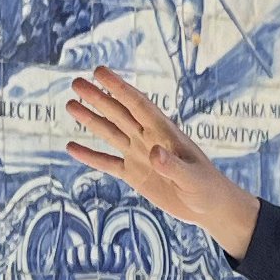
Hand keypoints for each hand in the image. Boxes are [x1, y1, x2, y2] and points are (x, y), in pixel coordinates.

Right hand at [67, 67, 257, 258]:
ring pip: (110, 133)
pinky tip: (71, 147)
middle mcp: (148, 139)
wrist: (209, 207)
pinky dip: (90, 156)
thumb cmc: (207, 188)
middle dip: (98, 98)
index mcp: (164, 132)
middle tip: (76, 82)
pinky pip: (107, 163)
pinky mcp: (134, 175)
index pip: (137, 105)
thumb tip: (153, 152)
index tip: (99, 72)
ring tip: (70, 104)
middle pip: (119, 113)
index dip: (118, 87)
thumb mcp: (192, 178)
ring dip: (90, 119)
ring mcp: (139, 155)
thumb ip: (173, 166)